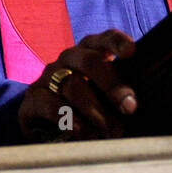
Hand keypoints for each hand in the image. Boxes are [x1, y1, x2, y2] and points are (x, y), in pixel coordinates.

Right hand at [18, 29, 137, 141]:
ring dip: (96, 110)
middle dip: (112, 84)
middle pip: (89, 61)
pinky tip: (83, 132)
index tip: (130, 52)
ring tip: (112, 132)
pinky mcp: (32, 98)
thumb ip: (123, 94)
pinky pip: (48, 102)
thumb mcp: (110, 99)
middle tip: (129, 107)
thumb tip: (138, 103)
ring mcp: (48, 77)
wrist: (52, 132)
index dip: (116, 42)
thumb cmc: (93, 112)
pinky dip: (68, 117)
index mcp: (91, 52)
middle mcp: (69, 59)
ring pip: (72, 85)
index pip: (104, 40)